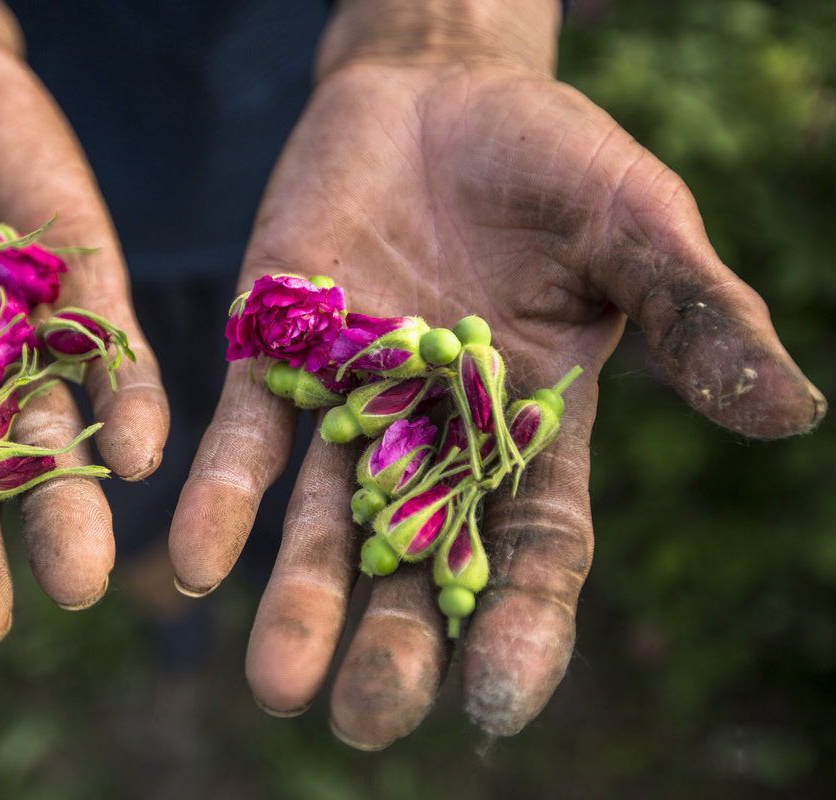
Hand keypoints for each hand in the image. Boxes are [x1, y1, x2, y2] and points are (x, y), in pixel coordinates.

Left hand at [169, 0, 825, 747]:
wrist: (433, 88)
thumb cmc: (547, 157)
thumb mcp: (632, 223)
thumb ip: (692, 313)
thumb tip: (793, 413)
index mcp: (533, 428)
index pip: (531, 548)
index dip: (518, 624)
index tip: (494, 697)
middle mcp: (434, 437)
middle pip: (417, 560)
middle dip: (392, 640)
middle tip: (362, 719)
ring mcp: (348, 402)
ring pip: (324, 520)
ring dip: (299, 600)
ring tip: (278, 683)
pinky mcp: (273, 356)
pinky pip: (245, 439)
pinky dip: (221, 497)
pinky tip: (191, 561)